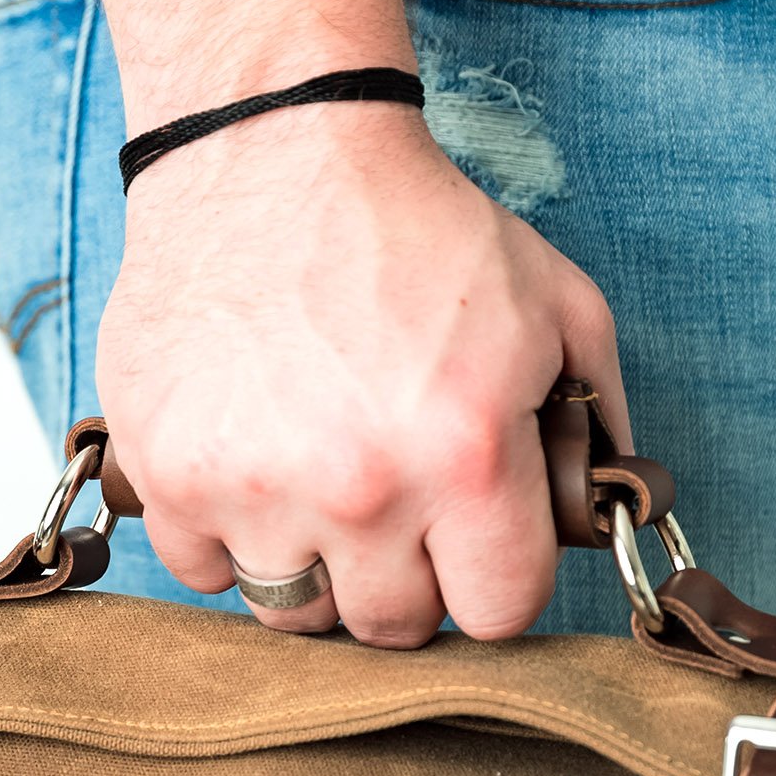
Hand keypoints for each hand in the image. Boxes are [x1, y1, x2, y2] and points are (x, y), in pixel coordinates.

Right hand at [96, 102, 629, 646]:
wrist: (272, 148)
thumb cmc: (413, 226)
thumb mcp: (555, 303)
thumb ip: (596, 415)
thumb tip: (608, 506)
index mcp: (465, 456)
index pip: (496, 614)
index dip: (493, 580)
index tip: (474, 547)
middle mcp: (358, 488)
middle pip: (393, 627)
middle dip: (405, 577)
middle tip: (396, 506)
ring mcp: (252, 487)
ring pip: (292, 611)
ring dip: (314, 566)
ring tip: (318, 484)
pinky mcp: (168, 470)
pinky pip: (201, 568)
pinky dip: (225, 534)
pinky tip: (252, 465)